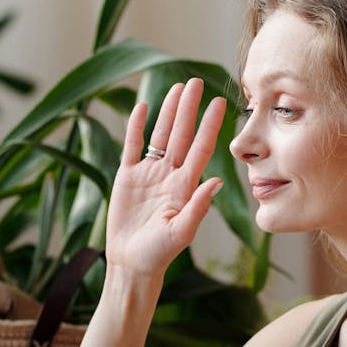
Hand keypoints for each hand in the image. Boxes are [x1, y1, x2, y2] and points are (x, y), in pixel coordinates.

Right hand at [106, 78, 225, 276]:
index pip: (200, 149)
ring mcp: (149, 174)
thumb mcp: (180, 233)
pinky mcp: (127, 177)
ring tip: (177, 88)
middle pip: (181, 135)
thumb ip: (197, 207)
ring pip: (160, 135)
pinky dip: (137, 126)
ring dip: (168, 112)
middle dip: (188, 109)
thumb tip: (216, 181)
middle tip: (196, 82)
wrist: (131, 263)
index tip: (219, 103)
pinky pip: (133, 146)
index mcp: (185, 186)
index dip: (209, 126)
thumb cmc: (158, 254)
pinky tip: (143, 107)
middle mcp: (170, 175)